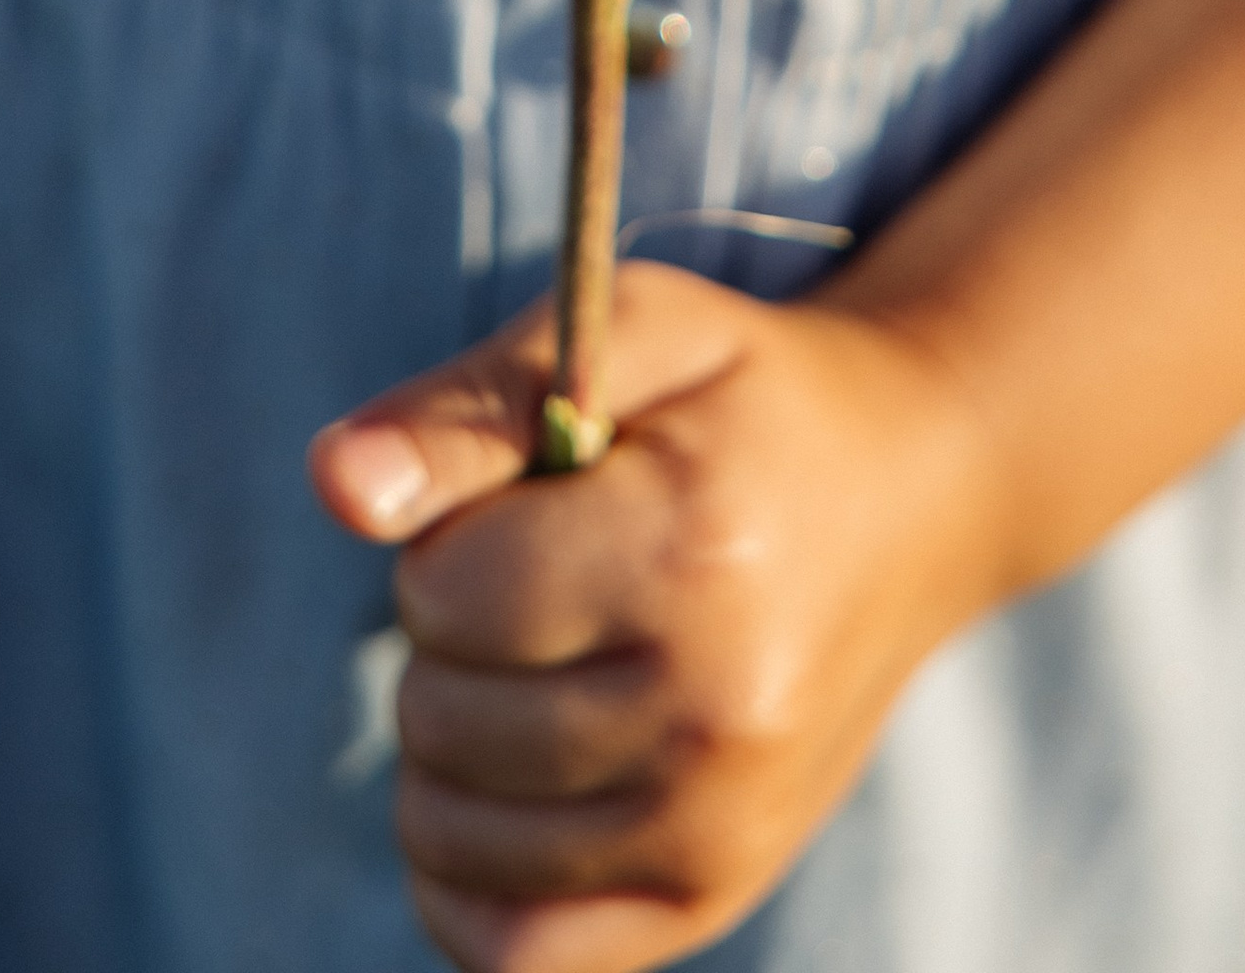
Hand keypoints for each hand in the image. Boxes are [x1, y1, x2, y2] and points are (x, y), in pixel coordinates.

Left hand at [309, 264, 990, 972]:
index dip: (452, 535)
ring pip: (447, 835)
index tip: (527, 506)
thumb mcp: (627, 333)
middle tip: (549, 580)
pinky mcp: (713, 896)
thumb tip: (335, 486)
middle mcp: (716, 713)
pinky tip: (507, 786)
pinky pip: (509, 951)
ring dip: (448, 746)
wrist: (910, 498)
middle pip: (439, 716)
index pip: (448, 595)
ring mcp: (719, 829)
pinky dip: (465, 875)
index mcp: (694, 553)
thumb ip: (468, 405)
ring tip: (540, 666)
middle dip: (451, 636)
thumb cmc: (740, 402)